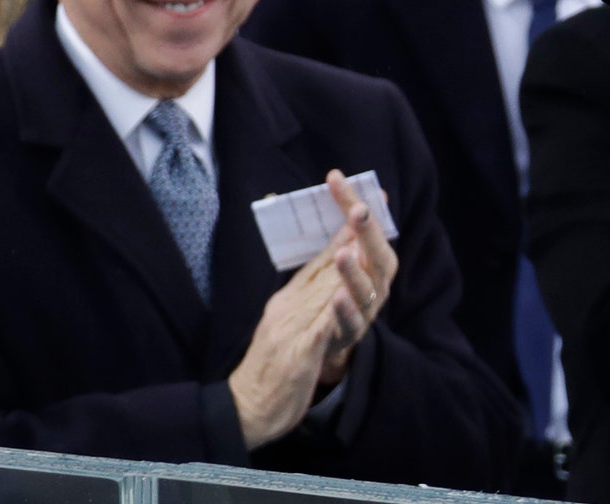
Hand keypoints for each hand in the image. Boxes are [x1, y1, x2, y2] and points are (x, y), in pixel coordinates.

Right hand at [228, 214, 365, 448]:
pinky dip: (331, 315)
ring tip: (354, 244)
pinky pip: (318, 333)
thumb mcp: (290, 319)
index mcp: (289, 300)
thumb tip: (337, 253)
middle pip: (323, 269)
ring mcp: (292, 331)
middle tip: (362, 208)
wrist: (247, 408)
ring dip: (340, 270)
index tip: (360, 202)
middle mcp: (289, 309)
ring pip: (322, 295)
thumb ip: (311, 288)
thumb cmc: (274, 364)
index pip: (318, 258)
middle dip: (346, 238)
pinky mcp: (298, 357)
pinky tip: (342, 299)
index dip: (341, 230)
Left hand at [316, 169, 398, 384]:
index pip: (366, 228)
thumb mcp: (335, 266)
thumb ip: (347, 238)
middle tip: (358, 210)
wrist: (318, 353)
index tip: (334, 177)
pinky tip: (337, 297)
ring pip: (368, 290)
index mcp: (372, 265)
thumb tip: (365, 200)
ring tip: (344, 253)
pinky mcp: (347, 337)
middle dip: (369, 233)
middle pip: (379, 256)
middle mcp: (376, 286)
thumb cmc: (329, 303)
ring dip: (356, 271)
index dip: (352, 202)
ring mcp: (364, 312)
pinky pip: (349, 323)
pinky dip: (345, 310)